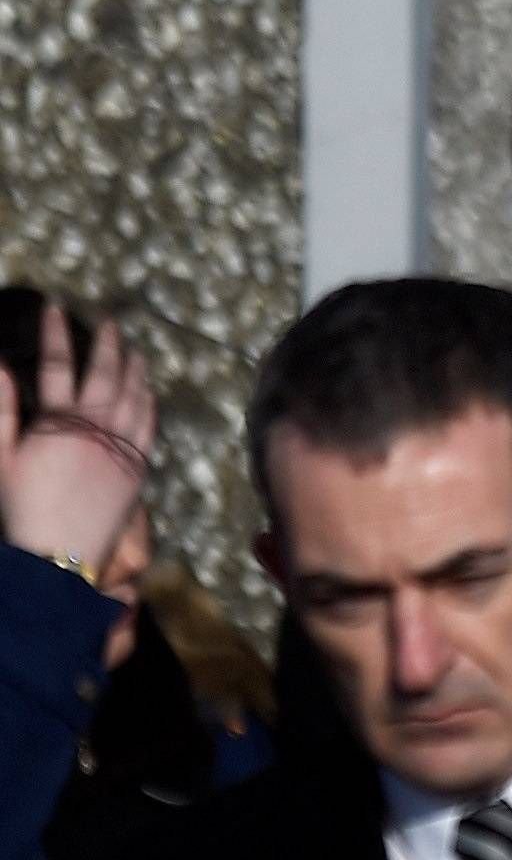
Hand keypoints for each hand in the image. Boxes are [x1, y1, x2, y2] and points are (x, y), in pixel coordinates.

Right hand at [0, 305, 153, 572]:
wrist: (59, 552)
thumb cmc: (22, 505)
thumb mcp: (2, 456)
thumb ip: (2, 408)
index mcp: (58, 422)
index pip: (57, 364)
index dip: (56, 332)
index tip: (56, 307)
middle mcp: (95, 429)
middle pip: (105, 374)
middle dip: (108, 344)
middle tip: (111, 321)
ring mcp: (121, 448)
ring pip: (134, 398)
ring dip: (135, 370)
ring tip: (135, 351)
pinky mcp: (138, 469)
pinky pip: (149, 429)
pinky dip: (149, 406)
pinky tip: (149, 393)